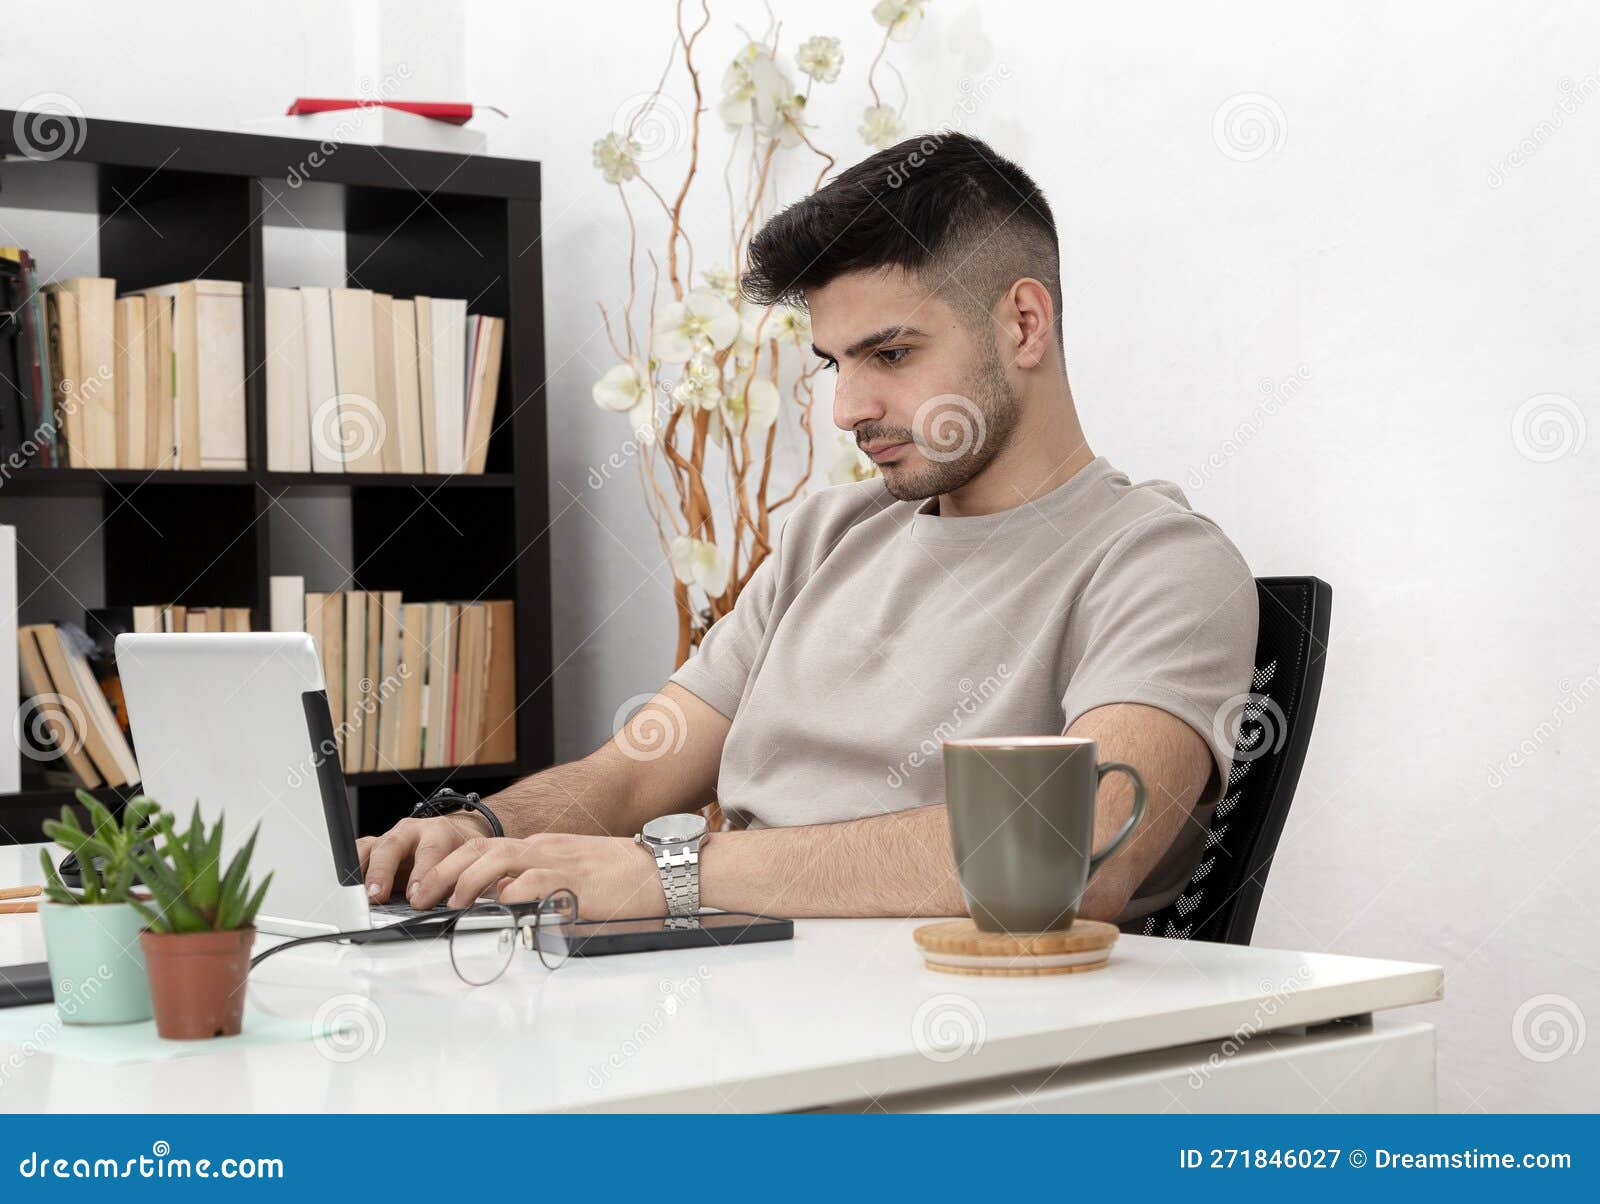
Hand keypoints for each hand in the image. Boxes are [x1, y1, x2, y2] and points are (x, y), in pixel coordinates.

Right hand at [357, 812, 492, 903]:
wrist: (457, 837)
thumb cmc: (461, 853)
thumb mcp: (467, 865)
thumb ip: (456, 883)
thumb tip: (451, 909)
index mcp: (440, 832)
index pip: (430, 850)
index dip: (423, 874)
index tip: (416, 898)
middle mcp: (412, 831)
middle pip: (391, 846)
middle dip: (382, 872)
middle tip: (377, 896)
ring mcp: (391, 837)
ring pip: (370, 848)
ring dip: (362, 872)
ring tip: (358, 895)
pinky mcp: (376, 847)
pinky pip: (359, 854)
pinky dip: (352, 870)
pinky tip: (348, 888)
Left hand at [412, 831, 666, 917]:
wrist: (664, 868)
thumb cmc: (623, 876)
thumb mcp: (572, 874)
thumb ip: (537, 885)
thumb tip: (503, 902)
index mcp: (541, 847)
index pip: (483, 849)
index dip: (449, 866)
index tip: (427, 887)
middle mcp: (544, 849)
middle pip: (481, 850)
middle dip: (444, 871)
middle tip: (420, 894)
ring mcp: (559, 862)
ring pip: (500, 860)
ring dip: (468, 880)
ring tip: (449, 901)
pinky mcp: (577, 880)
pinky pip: (537, 881)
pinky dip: (513, 891)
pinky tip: (497, 903)